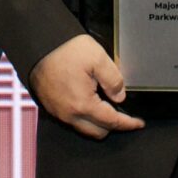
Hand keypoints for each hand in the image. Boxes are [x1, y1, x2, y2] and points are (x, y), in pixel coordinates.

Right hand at [29, 35, 146, 140]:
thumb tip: (120, 96)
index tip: (138, 123)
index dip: (128, 124)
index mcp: (83, 105)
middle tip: (124, 114)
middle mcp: (69, 114)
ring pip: (83, 128)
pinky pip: (72, 120)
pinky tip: (90, 102)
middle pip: (97, 132)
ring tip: (107, 106)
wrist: (39, 45)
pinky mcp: (51, 106)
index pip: (111, 122)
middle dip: (113, 126)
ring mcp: (58, 112)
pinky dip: (84, 116)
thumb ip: (113, 80)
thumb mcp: (98, 59)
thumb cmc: (65, 51)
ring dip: (98, 122)